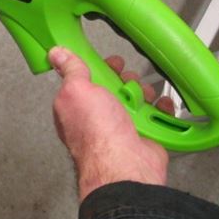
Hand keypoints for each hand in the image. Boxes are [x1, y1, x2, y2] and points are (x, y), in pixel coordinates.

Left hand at [48, 46, 174, 201]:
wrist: (124, 164)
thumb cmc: (96, 132)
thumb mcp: (77, 89)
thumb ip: (70, 70)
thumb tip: (57, 54)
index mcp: (75, 105)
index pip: (85, 80)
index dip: (98, 68)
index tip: (108, 62)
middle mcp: (96, 117)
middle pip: (113, 88)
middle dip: (124, 79)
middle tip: (127, 79)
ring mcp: (119, 127)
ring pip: (135, 99)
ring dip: (143, 92)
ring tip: (143, 95)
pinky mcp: (142, 136)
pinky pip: (155, 116)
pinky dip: (160, 109)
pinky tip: (159, 105)